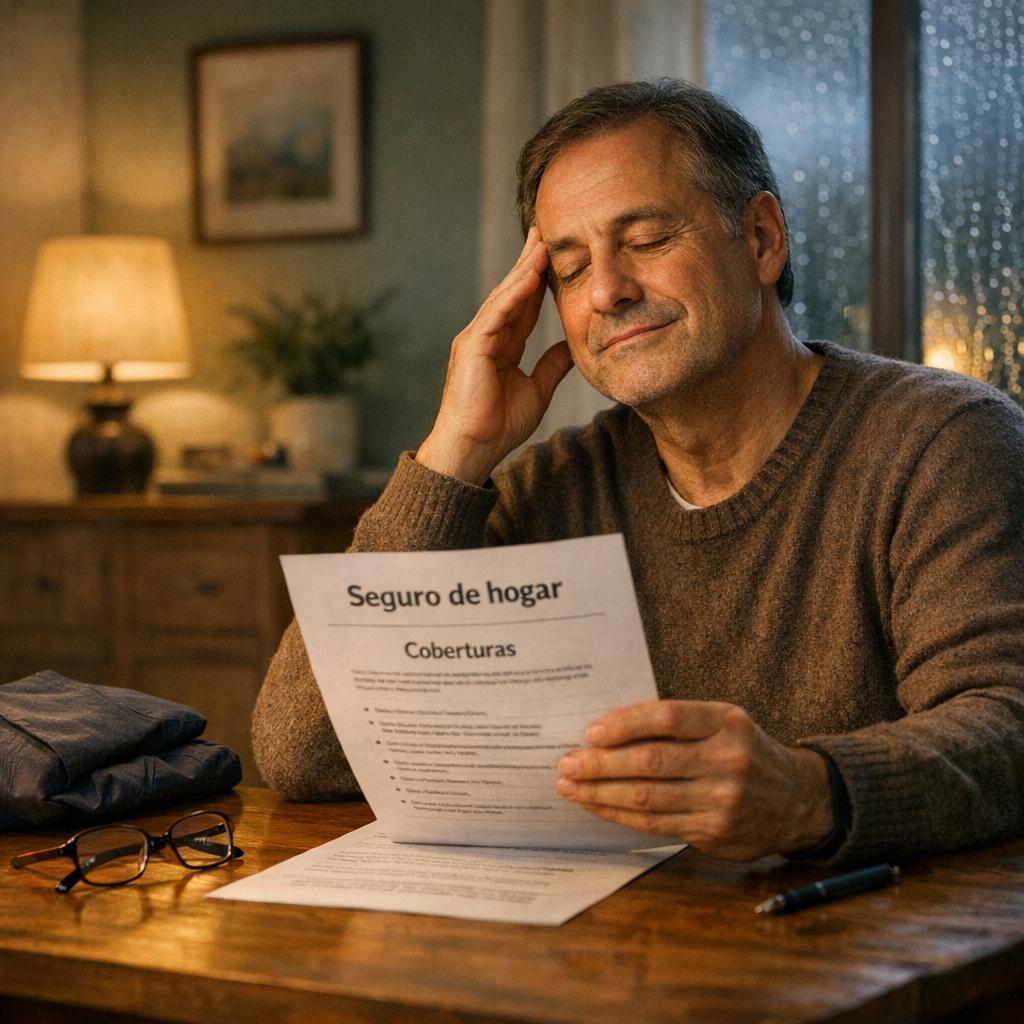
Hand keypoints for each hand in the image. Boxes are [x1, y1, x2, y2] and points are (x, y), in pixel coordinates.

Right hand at [416, 227, 573, 484]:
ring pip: (504, 297)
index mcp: (502, 346)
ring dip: (524, 269)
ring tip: (542, 242)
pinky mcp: (472, 347)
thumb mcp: (537, 391)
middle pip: (512, 292)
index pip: (524, 306)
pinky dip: (514, 293)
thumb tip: (572, 347)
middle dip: (529, 262)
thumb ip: (552, 366)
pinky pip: (496, 314)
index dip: (540, 280)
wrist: (472, 451)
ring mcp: (476, 339)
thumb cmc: (497, 428)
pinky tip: (531, 274)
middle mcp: (487, 336)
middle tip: (546, 231)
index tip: (557, 255)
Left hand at [555, 700, 834, 860]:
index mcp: (726, 721)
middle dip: (600, 763)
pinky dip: (619, 814)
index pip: (666, 718)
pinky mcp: (713, 832)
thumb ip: (677, 724)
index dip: (624, 724)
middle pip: (651, 761)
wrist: (797, 799)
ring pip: (648, 797)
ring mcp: (722, 799)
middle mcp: (727, 759)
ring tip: (570, 786)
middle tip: (566, 763)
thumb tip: (607, 728)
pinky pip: (655, 823)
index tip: (590, 732)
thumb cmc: (743, 751)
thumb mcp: (723, 723)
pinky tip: (596, 805)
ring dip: (601, 793)